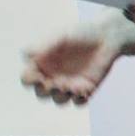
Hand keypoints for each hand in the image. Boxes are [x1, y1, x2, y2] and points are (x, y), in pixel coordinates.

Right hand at [20, 20, 134, 104]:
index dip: (29, 80)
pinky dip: (79, 99)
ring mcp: (70, 84)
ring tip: (69, 85)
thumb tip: (27, 54)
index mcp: (44, 64)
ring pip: (59, 100)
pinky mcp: (86, 89)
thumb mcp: (61, 36)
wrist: (107, 37)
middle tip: (53, 82)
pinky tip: (83, 89)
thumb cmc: (82, 33)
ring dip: (61, 95)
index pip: (28, 78)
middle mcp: (54, 76)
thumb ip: (44, 45)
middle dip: (44, 91)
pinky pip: (79, 102)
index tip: (38, 74)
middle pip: (41, 93)